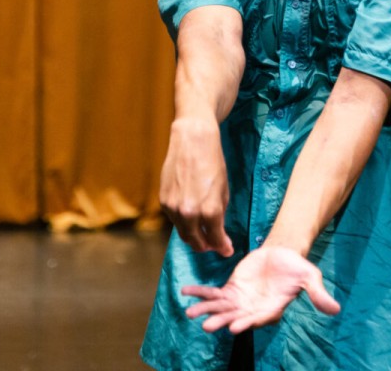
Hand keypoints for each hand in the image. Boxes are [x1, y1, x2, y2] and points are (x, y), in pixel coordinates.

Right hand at [159, 117, 233, 255]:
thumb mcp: (223, 190)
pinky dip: (183, 222)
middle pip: (196, 242)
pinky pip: (174, 220)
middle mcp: (189, 213)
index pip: (215, 239)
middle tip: (214, 244)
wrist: (193, 141)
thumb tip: (219, 233)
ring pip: (183, 233)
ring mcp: (173, 208)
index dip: (223, 247)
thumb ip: (220, 215)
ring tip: (202, 233)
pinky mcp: (163, 200)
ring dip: (193, 236)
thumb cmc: (213, 163)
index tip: (226, 250)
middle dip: (207, 246)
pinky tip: (190, 216)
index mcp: (209, 210)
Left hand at [182, 245, 339, 332]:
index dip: (246, 323)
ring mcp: (241, 301)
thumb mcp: (310, 277)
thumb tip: (336, 309)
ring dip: (206, 310)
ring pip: (221, 308)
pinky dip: (201, 293)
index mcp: (271, 309)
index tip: (234, 327)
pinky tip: (186, 293)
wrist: (282, 253)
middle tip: (207, 326)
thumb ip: (317, 293)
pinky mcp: (232, 289)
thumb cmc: (296, 267)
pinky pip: (214, 294)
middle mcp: (253, 309)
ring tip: (190, 313)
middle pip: (235, 317)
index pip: (258, 319)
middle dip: (221, 321)